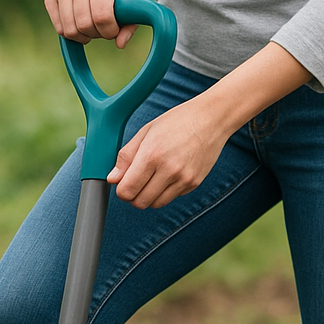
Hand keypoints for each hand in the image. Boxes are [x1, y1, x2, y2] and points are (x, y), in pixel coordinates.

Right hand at [44, 0, 140, 48]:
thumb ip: (131, 22)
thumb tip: (120, 44)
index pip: (102, 15)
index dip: (110, 31)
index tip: (115, 29)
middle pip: (85, 24)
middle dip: (97, 34)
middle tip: (103, 28)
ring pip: (70, 29)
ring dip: (84, 36)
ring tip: (93, 27)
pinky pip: (59, 28)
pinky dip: (71, 34)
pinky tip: (80, 25)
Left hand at [105, 43, 313, 209]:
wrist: (211, 119)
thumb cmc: (177, 121)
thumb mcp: (146, 132)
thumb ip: (126, 156)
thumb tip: (112, 179)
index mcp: (151, 155)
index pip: (127, 190)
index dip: (121, 190)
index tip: (123, 182)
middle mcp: (168, 170)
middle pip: (140, 202)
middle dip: (133, 196)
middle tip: (135, 182)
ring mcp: (183, 179)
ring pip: (156, 204)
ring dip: (148, 196)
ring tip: (151, 178)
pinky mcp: (193, 184)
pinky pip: (171, 197)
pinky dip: (165, 191)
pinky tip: (169, 173)